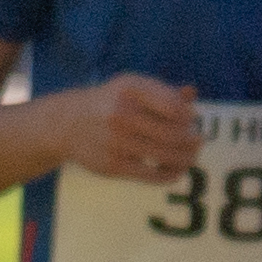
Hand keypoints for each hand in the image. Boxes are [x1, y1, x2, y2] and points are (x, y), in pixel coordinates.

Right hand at [41, 71, 204, 185]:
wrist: (64, 125)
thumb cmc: (107, 103)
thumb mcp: (130, 87)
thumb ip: (161, 91)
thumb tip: (191, 94)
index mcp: (130, 90)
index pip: (174, 107)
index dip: (188, 116)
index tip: (190, 120)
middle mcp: (121, 114)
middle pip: (174, 134)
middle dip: (192, 140)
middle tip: (197, 142)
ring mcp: (116, 141)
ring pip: (166, 155)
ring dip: (186, 159)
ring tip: (191, 158)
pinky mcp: (112, 164)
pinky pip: (151, 174)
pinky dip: (169, 174)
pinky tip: (175, 171)